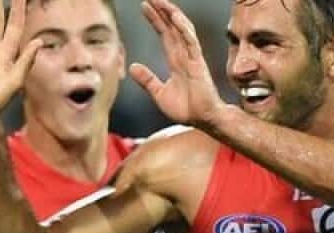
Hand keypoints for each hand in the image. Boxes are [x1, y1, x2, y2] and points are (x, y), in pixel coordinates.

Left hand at [130, 0, 226, 127]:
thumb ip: (147, 80)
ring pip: (182, 30)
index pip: (164, 34)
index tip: (144, 6)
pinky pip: (191, 41)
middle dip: (161, 11)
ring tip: (161, 1)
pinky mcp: (198, 63)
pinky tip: (175, 17)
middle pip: (172, 28)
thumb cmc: (186, 108)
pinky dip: (183, 28)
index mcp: (175, 60)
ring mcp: (192, 57)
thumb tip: (132, 67)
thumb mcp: (159, 93)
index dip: (155, 20)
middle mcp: (184, 55)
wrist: (202, 120)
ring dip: (171, 14)